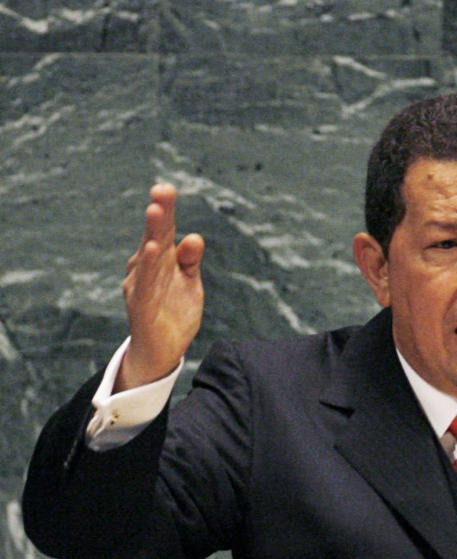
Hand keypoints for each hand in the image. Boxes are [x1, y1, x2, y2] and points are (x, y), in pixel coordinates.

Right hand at [116, 183, 204, 391]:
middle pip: (154, 237)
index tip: (167, 188)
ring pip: (148, 257)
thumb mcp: (189, 284)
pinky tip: (152, 251)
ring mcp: (141, 285)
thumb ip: (191, 261)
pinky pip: (146, 284)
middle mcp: (146, 268)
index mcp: (160, 260)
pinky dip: (149, 267)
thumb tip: (195, 237)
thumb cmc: (174, 312)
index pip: (164, 231)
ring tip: (155, 211)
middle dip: (159, 213)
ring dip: (152, 234)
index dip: (166, 210)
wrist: (162, 351)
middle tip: (162, 190)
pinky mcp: (141, 305)